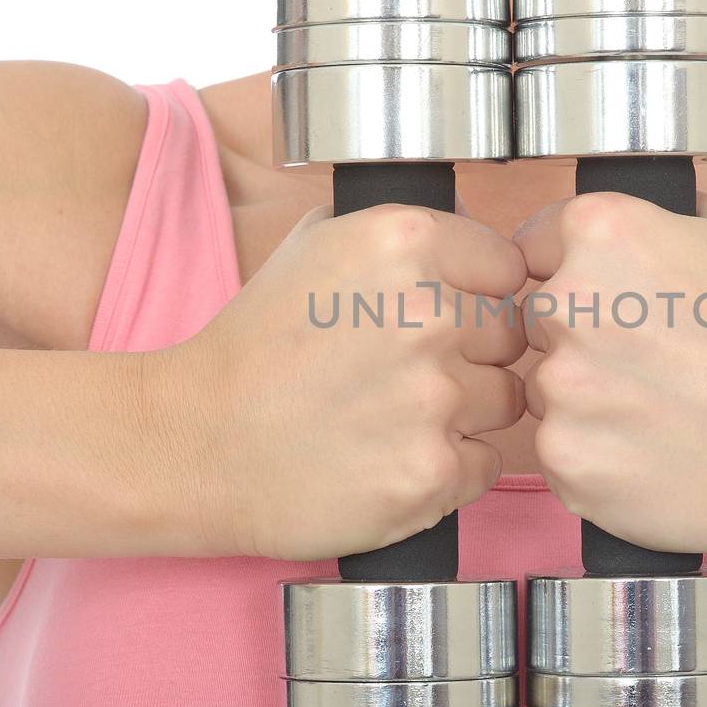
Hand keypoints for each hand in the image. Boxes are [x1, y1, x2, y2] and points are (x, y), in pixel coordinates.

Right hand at [147, 201, 527, 559]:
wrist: (195, 443)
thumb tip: (474, 234)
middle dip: (474, 354)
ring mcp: (435, 398)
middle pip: (511, 336)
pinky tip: (395, 458)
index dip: (478, 295)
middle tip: (409, 373)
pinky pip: (485, 465)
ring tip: (397, 417)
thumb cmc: (255, 348)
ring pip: (507, 401)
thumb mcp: (316, 246)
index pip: (508, 268)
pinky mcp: (432, 472)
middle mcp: (428, 313)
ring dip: (467, 413)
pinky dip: (451, 469)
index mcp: (404, 242)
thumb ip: (404, 234)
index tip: (445, 316)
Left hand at [513, 189, 706, 558]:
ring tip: (655, 409)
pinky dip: (595, 454)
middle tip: (647, 361)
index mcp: (601, 233)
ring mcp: (560, 385)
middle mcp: (567, 302)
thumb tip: (634, 213)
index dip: (570, 272)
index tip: (605, 301)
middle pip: (541, 320)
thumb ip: (661, 215)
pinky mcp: (563, 456)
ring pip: (547, 389)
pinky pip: (560, 450)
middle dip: (581, 338)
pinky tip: (648, 450)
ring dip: (586, 399)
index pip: (534, 245)